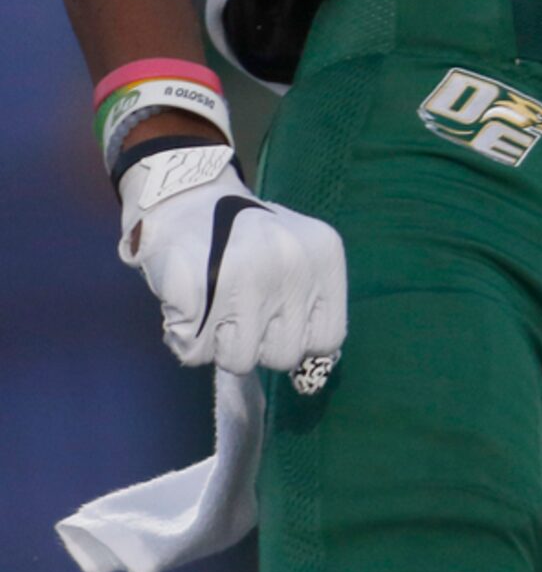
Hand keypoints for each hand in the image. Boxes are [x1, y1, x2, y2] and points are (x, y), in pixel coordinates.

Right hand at [118, 141, 346, 374]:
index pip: (328, 338)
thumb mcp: (294, 255)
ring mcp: (245, 278)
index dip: (298, 338)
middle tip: (240, 302)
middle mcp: (291, 265)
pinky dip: (185, 334)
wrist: (184, 196)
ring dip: (220, 340)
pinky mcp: (198, 292)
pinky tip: (190, 298)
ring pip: (239, 360)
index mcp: (323, 255)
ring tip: (214, 298)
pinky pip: (194, 352)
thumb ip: (309, 305)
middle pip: (284, 356)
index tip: (276, 318)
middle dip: (259, 341)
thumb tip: (313, 375)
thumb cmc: (242, 238)